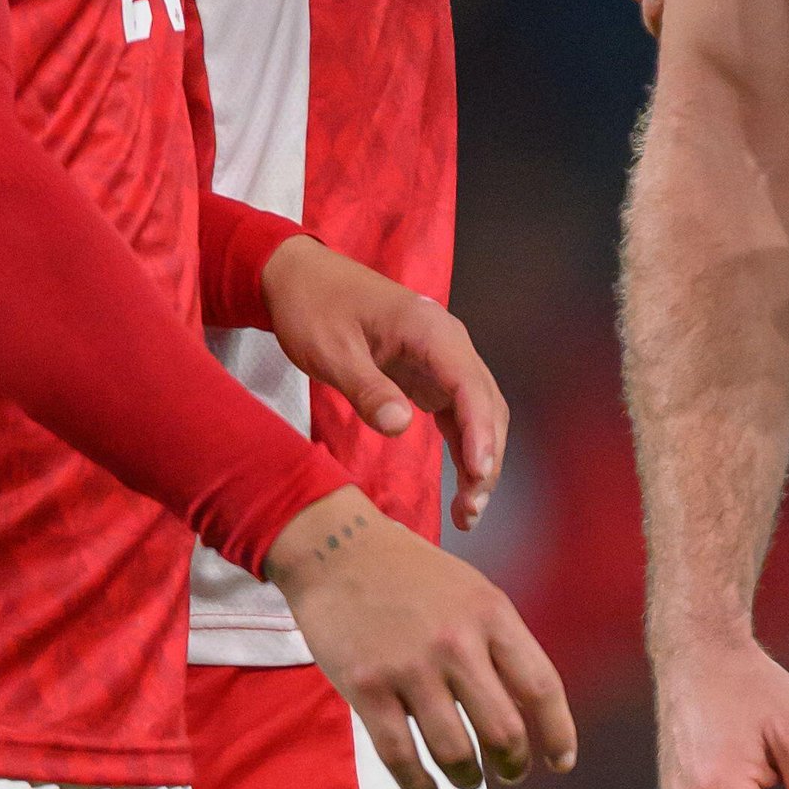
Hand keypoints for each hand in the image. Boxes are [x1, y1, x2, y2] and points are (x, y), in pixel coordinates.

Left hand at [256, 235, 507, 528]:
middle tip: (471, 510)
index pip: (470, 386)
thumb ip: (367, 389)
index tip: (479, 473)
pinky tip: (462, 482)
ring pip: (480, 413)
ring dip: (480, 458)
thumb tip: (400, 428)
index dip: (480, 432)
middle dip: (486, 458)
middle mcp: (449, 344)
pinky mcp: (432, 374)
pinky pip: (460, 413)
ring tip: (469, 510)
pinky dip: (465, 448)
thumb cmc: (314, 309)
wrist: (301, 279)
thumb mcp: (331, 351)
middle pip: (486, 405)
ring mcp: (444, 359)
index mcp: (430, 332)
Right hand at [267, 488, 576, 788]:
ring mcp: (410, 668)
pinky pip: (400, 755)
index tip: (562, 762)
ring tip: (468, 781)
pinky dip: (419, 785)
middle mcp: (457, 643)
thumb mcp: (474, 593)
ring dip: (467, 778)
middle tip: (510, 774)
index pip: (541, 686)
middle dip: (513, 764)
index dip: (558, 732)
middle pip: (503, 729)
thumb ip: (499, 644)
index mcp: (492, 615)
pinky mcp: (366, 689)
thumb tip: (524, 708)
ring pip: (454, 750)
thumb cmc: (413, 575)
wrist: (340, 551)